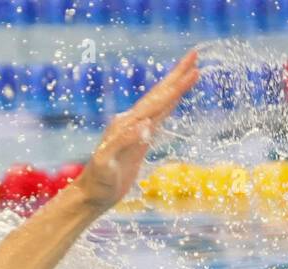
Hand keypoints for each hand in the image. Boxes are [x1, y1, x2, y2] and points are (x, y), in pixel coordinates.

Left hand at [74, 51, 199, 213]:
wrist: (92, 195)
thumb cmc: (98, 182)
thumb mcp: (107, 164)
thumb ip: (124, 143)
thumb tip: (146, 125)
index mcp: (125, 124)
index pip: (156, 101)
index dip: (175, 87)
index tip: (194, 71)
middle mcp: (130, 121)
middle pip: (158, 94)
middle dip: (177, 75)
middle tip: (195, 55)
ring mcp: (135, 129)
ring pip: (160, 102)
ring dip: (175, 87)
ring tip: (191, 71)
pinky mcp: (139, 140)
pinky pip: (158, 117)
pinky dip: (169, 104)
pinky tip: (175, 99)